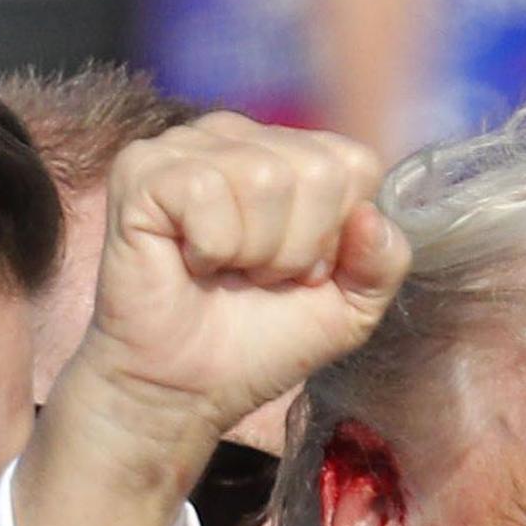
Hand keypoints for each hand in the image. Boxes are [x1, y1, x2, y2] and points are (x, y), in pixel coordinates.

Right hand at [19, 118, 406, 525]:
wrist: (186, 389)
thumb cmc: (259, 341)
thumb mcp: (350, 308)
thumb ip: (384, 263)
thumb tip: (370, 217)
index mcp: (289, 153)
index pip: (355, 164)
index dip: (338, 235)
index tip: (302, 272)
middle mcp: (238, 136)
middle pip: (317, 171)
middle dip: (298, 247)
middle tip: (259, 277)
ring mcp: (186, 147)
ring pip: (264, 177)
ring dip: (254, 251)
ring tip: (226, 272)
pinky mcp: (141, 170)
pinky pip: (207, 191)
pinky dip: (210, 246)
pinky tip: (190, 261)